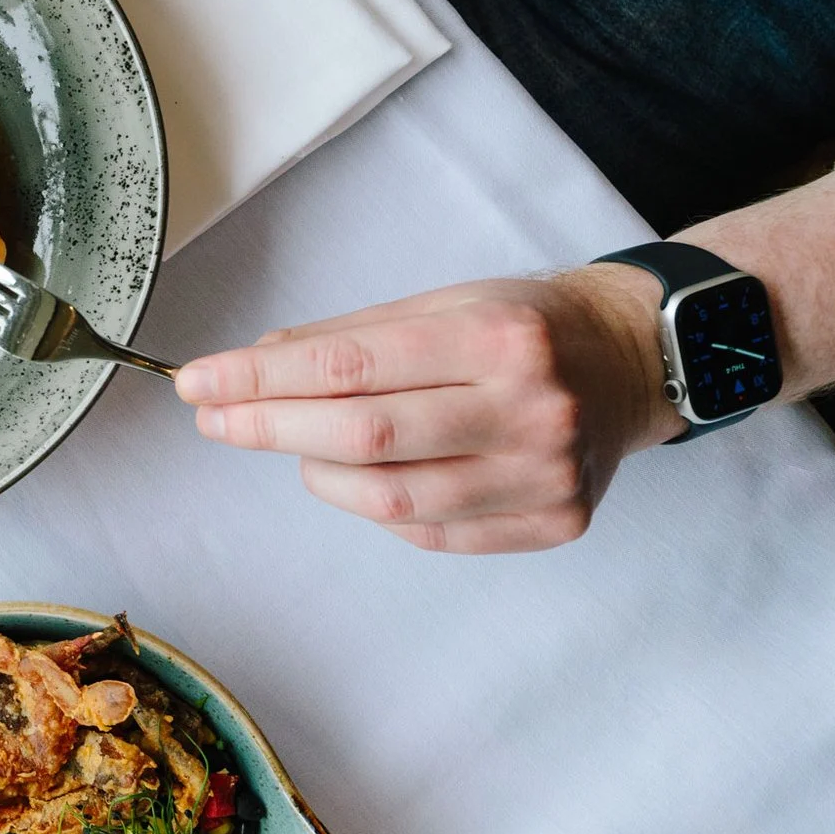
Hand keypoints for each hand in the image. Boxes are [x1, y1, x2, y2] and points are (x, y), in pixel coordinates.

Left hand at [174, 267, 684, 552]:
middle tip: (215, 420)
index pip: (347, 366)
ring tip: (298, 446)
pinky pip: (432, 531)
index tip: (199, 382)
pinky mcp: (553, 522)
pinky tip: (361, 477)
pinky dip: (377, 506)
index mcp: (499, 337)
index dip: (259, 379)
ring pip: (390, 498)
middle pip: (361, 436)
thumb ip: (348, 338)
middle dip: (269, 428)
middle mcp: (529, 408)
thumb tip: (251, 364)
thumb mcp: (442, 302)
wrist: (635, 360)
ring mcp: (546, 474)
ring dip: (318, 474)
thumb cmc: (526, 325)